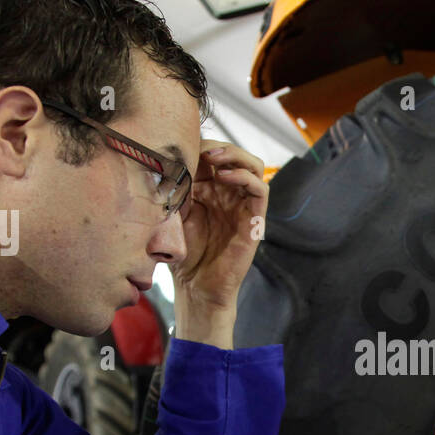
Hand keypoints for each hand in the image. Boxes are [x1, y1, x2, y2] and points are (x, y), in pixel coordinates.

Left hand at [174, 140, 267, 310]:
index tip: (183, 146)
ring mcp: (243, 207)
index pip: (214, 156)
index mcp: (211, 192)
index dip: (201, 145)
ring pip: (253, 166)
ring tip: (214, 158)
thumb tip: (173, 158)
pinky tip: (224, 176)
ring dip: (235, 155)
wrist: (196, 288)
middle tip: (200, 149)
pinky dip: (245, 176)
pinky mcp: (254, 220)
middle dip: (218, 145)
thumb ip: (179, 188)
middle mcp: (230, 196)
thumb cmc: (184, 257)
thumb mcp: (175, 214)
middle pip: (234, 155)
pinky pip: (260, 189)